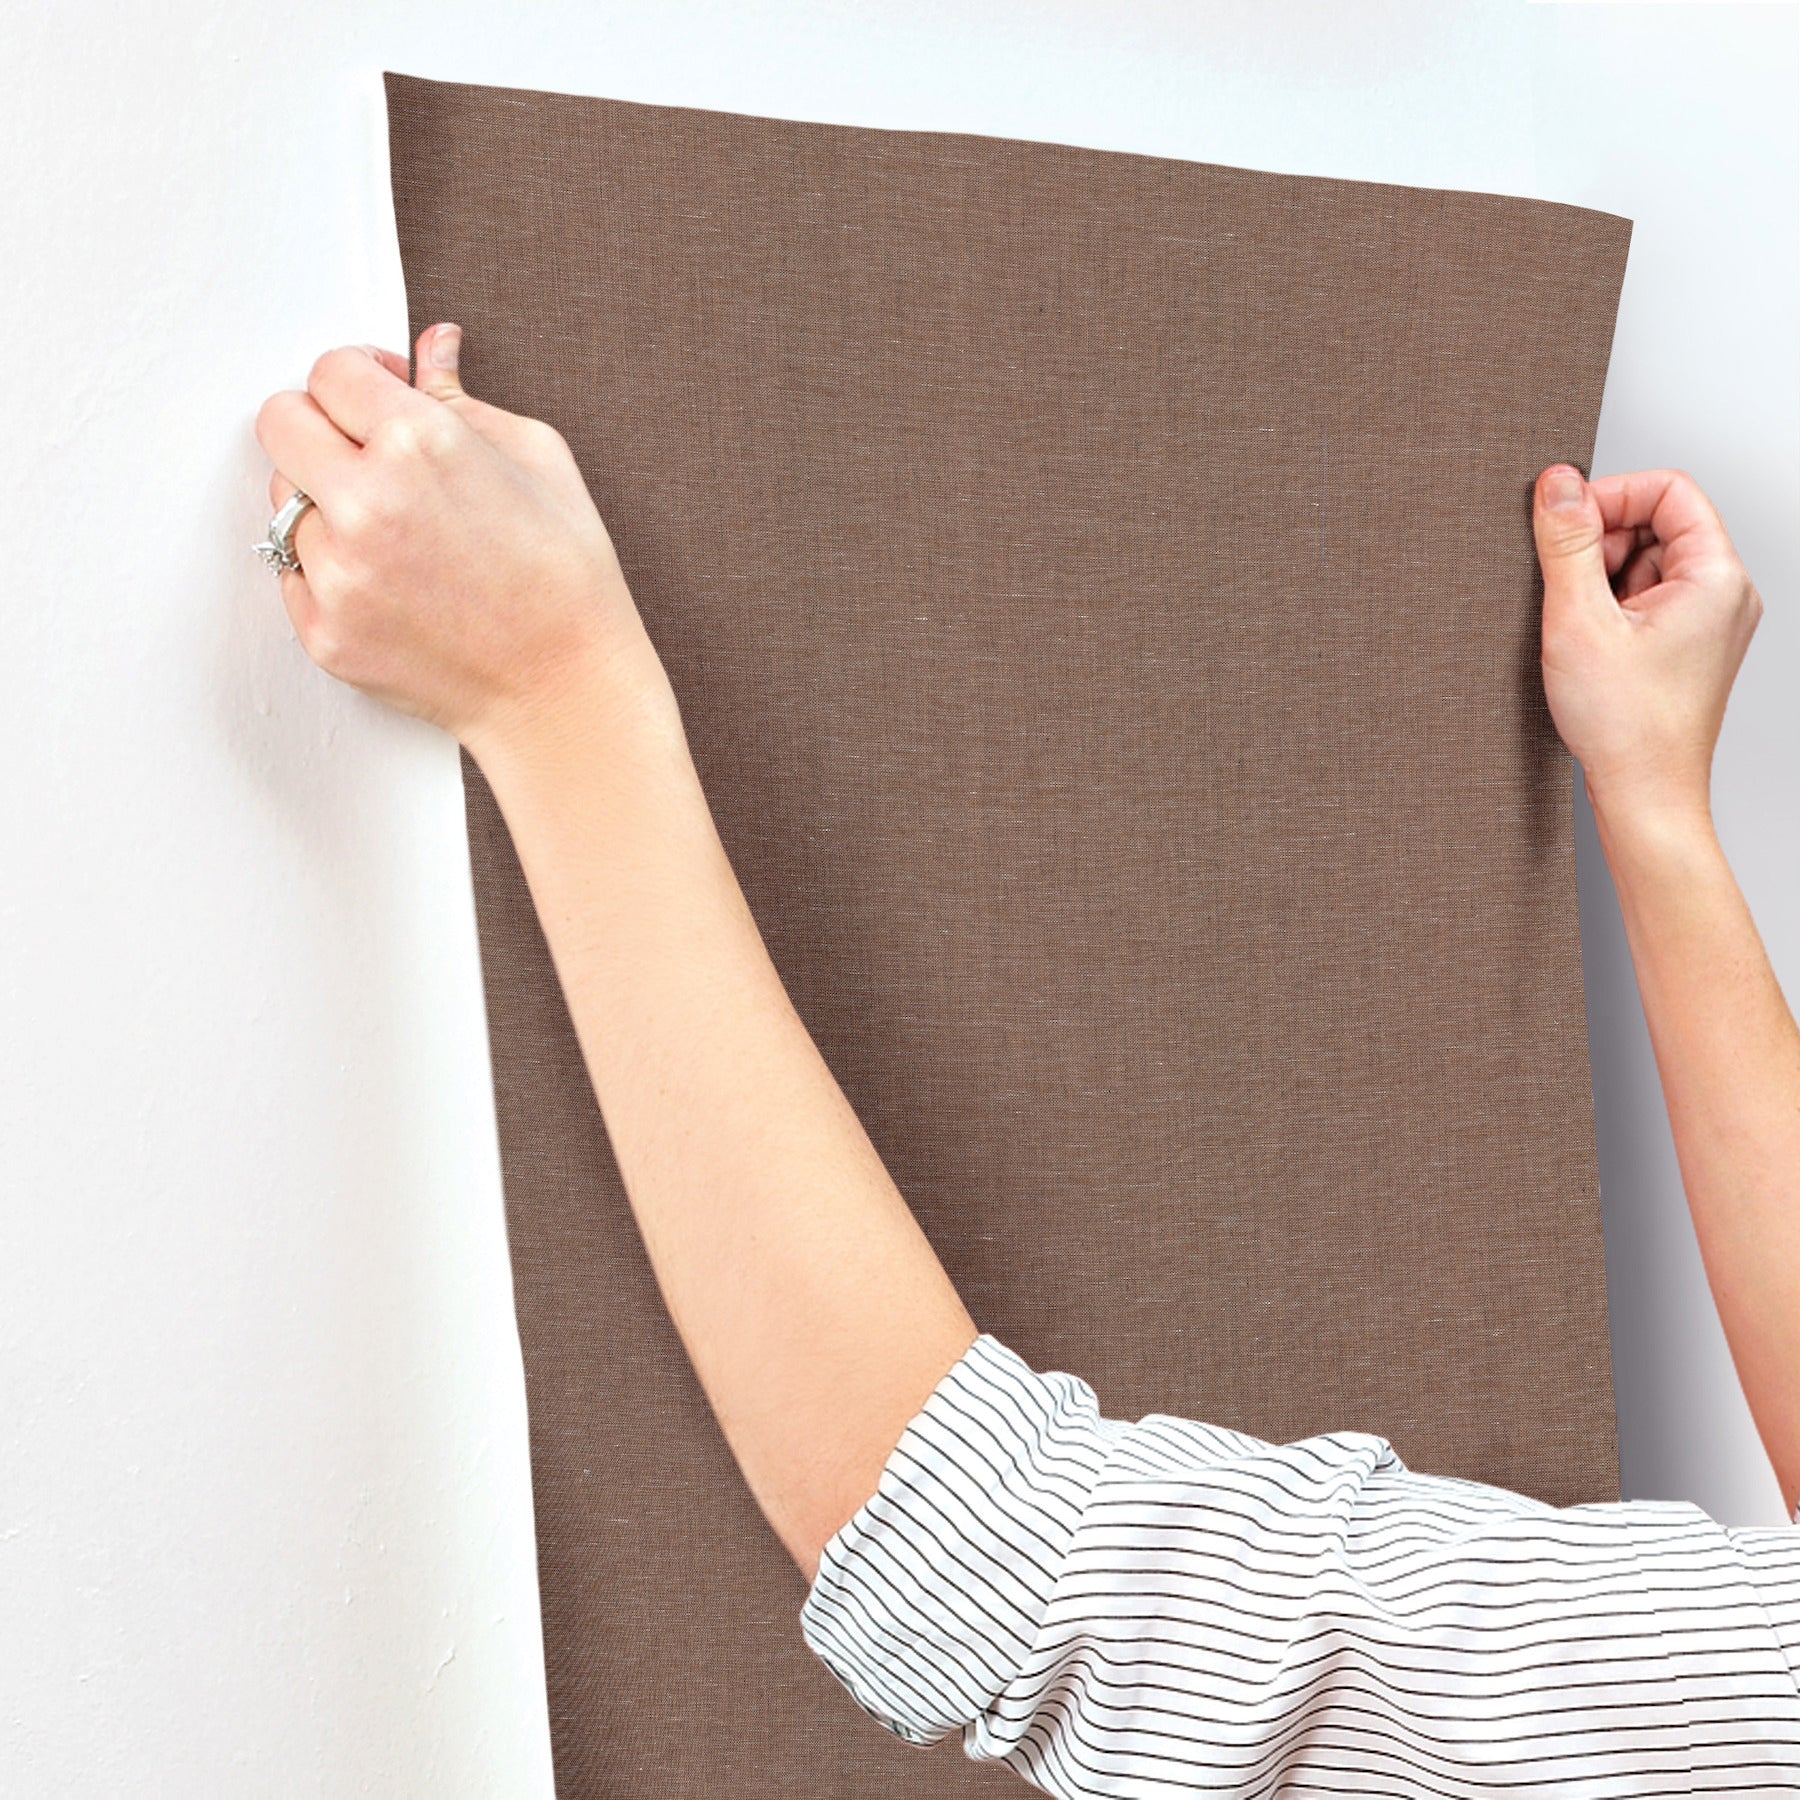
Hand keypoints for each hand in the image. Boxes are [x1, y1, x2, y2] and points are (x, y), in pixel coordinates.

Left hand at [253, 323, 677, 761]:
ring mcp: (338, 573)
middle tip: (366, 453)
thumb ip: (462, 398)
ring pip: (284, 502)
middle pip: (280, 422)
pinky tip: (392, 583)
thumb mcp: (538, 459)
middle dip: (320, 426)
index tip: (380, 397)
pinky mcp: (324, 631)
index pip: (329, 371)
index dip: (359, 378)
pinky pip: (294, 573)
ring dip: (326, 505)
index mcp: (420, 443)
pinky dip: (331, 570)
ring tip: (395, 534)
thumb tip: (431, 347)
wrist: (566, 690)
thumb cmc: (567, 577)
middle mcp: (366, 503)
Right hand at [1532, 462, 1762, 830]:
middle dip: (1601, 543)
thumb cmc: (1627, 727)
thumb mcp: (1579, 620)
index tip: (1564, 524)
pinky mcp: (1686, 648)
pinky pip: (1645, 601)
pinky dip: (1609, 611)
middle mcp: (1724, 595)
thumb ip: (1567, 543)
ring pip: (1646, 564)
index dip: (1610, 496)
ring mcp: (1708, 623)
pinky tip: (1588, 645)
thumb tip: (1557, 483)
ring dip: (1600, 581)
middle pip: (1657, 525)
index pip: (1668, 490)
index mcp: (1716, 577)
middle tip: (1566, 586)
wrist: (1645, 796)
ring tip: (1580, 628)